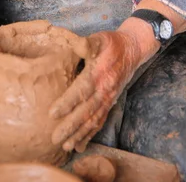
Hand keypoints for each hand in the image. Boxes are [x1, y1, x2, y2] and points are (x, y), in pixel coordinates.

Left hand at [49, 30, 141, 152]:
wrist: (132, 49)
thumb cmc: (111, 43)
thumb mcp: (100, 39)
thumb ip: (88, 43)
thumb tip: (76, 45)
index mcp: (98, 74)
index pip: (81, 91)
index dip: (67, 103)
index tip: (52, 113)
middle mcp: (104, 90)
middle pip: (86, 111)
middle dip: (71, 127)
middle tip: (55, 139)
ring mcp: (108, 98)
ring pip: (93, 120)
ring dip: (80, 134)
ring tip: (66, 147)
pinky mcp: (110, 102)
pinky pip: (100, 121)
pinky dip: (90, 134)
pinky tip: (80, 145)